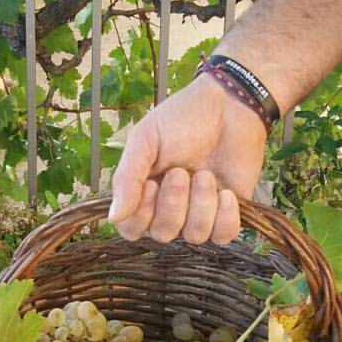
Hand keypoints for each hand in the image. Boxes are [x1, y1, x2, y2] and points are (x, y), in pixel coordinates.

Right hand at [108, 75, 267, 243]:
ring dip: (201, 203)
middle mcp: (169, 208)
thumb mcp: (144, 141)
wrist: (228, 105)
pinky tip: (226, 193)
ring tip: (205, 174)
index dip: (141, 214)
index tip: (151, 184)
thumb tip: (112, 216)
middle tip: (181, 172)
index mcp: (144, 192)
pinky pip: (223, 236)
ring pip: (194, 235)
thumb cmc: (183, 119)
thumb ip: (127, 179)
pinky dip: (225, 216)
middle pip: (163, 233)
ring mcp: (199, 213)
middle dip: (173, 203)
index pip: (131, 228)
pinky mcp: (228, 214)